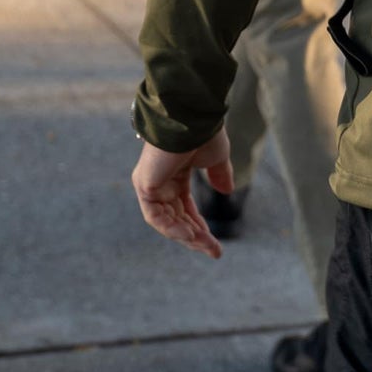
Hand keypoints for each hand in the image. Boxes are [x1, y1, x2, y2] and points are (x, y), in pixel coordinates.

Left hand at [132, 128, 233, 258]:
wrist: (192, 120)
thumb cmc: (204, 133)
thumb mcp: (217, 158)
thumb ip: (219, 175)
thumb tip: (227, 191)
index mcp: (175, 175)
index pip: (185, 208)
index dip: (200, 226)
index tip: (215, 243)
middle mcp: (160, 182)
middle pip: (177, 218)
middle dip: (196, 236)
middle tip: (214, 251)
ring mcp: (151, 184)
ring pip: (167, 222)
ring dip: (187, 236)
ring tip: (206, 246)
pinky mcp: (145, 186)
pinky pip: (156, 217)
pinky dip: (172, 228)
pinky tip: (190, 235)